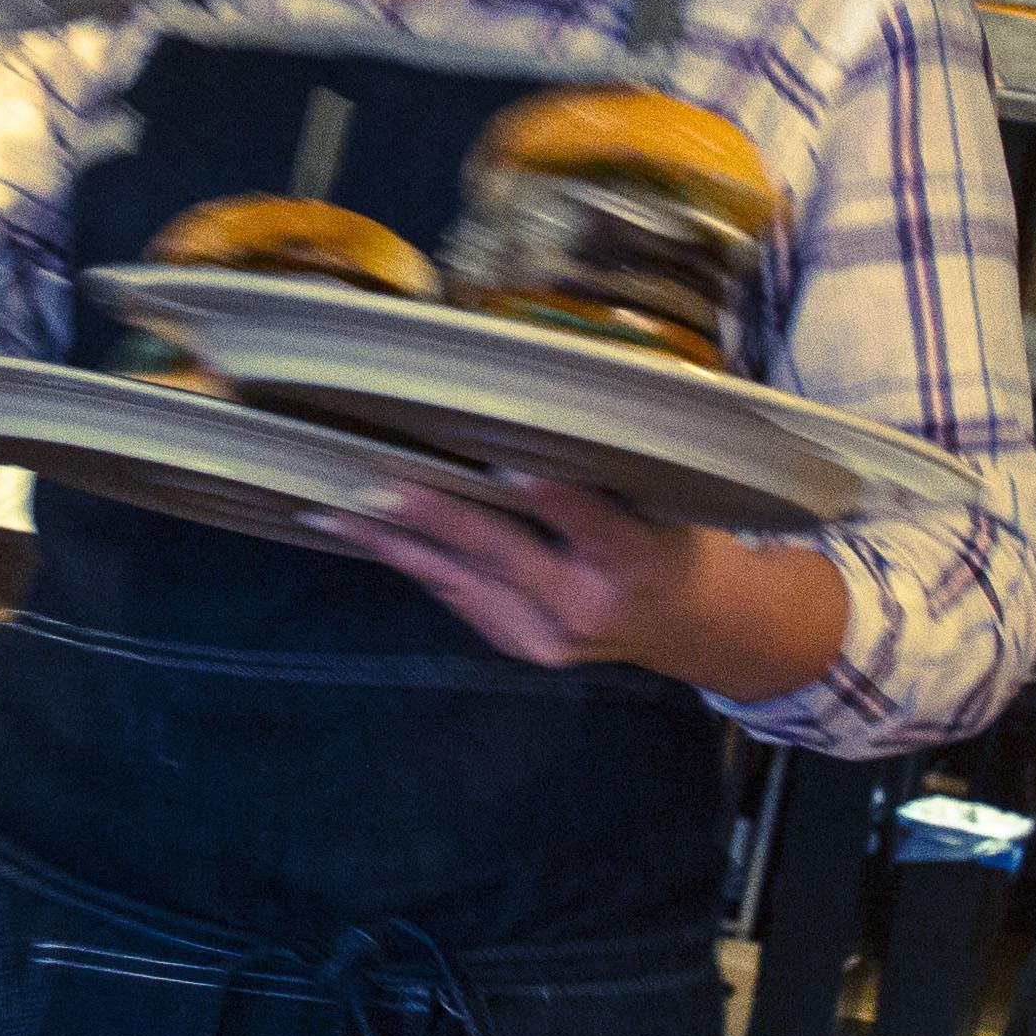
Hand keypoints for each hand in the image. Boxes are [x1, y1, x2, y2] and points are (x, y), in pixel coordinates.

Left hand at [340, 476, 845, 700]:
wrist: (700, 627)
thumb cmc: (682, 536)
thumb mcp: (671, 498)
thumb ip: (611, 464)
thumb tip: (544, 390)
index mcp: (638, 562)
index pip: (587, 521)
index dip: (544, 494)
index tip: (500, 463)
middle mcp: (587, 609)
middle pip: (503, 554)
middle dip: (435, 516)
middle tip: (378, 484)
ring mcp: (549, 639)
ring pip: (462, 583)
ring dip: (396, 544)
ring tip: (335, 511)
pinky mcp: (522, 645)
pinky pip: (461, 597)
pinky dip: (417, 562)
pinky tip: (373, 533)